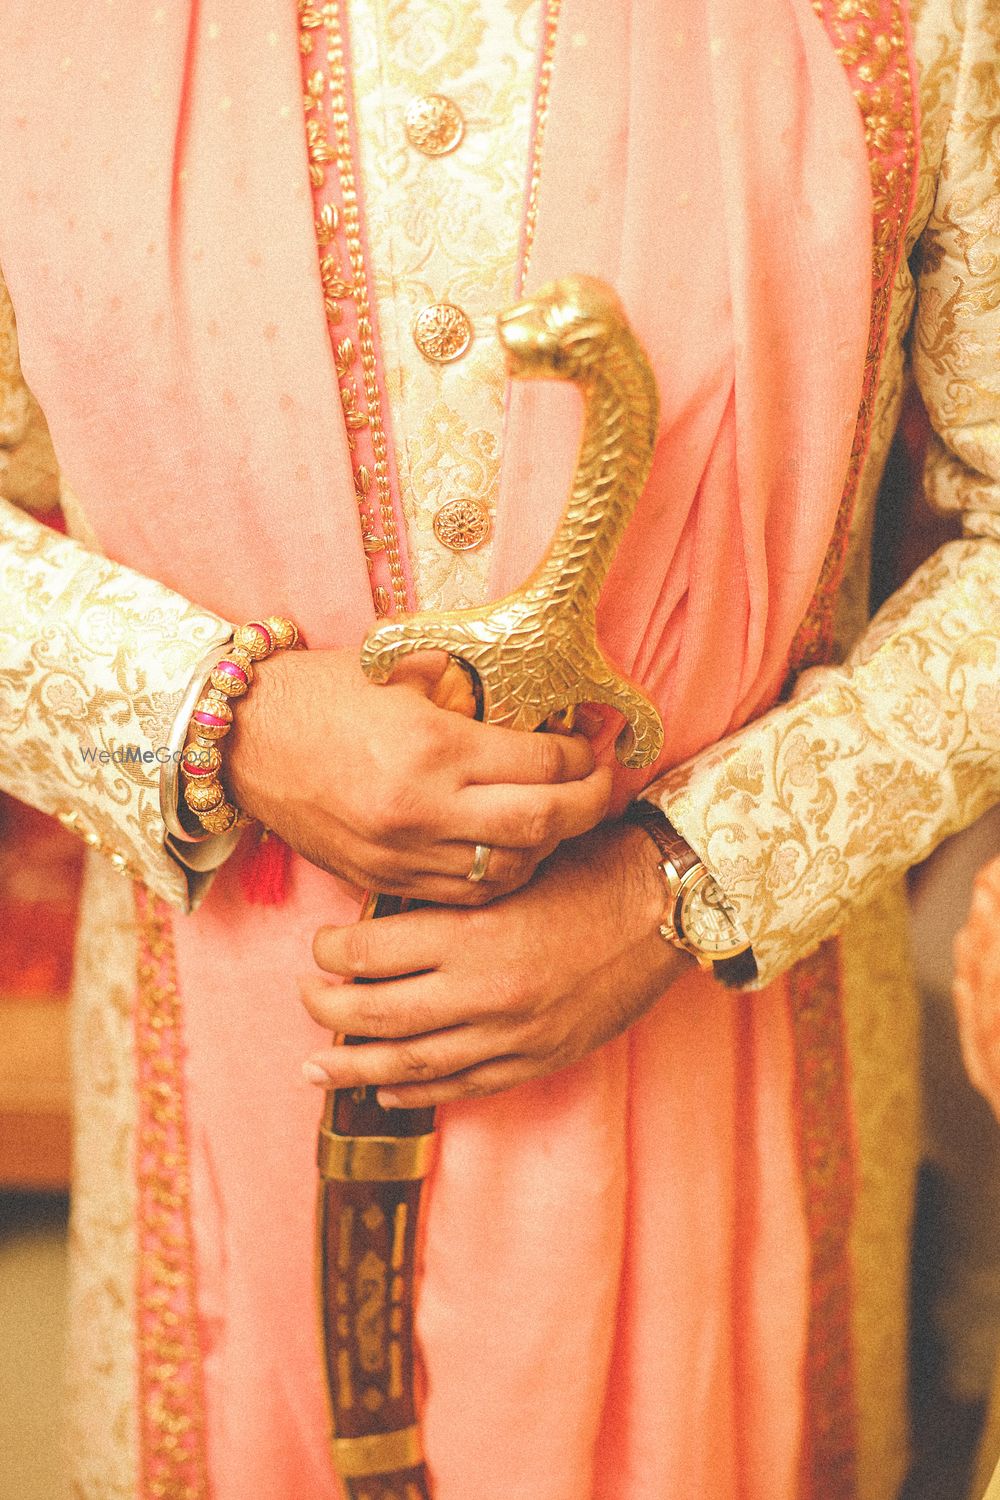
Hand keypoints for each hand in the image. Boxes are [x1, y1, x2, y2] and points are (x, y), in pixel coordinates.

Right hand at [226, 646, 610, 904]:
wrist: (241, 740)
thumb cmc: (321, 693)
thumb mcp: (401, 673)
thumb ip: (471, 693)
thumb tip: (538, 708)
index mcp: (432, 748)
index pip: (541, 766)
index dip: (583, 756)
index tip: (595, 744)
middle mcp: (422, 809)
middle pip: (541, 825)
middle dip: (589, 805)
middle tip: (604, 784)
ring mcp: (401, 853)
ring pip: (509, 870)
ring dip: (548, 846)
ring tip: (560, 816)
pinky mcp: (382, 878)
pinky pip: (464, 893)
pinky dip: (500, 874)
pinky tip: (510, 847)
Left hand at [299, 820, 692, 1106]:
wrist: (665, 907)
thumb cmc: (588, 869)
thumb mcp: (510, 866)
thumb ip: (452, 893)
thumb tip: (387, 913)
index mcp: (470, 932)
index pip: (371, 954)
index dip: (332, 953)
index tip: (321, 948)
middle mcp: (481, 989)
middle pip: (377, 1013)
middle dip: (329, 1010)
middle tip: (306, 999)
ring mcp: (509, 1033)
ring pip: (411, 1062)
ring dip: (356, 1067)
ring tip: (316, 1068)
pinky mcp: (536, 1058)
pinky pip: (464, 1086)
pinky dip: (419, 1092)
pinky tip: (387, 1091)